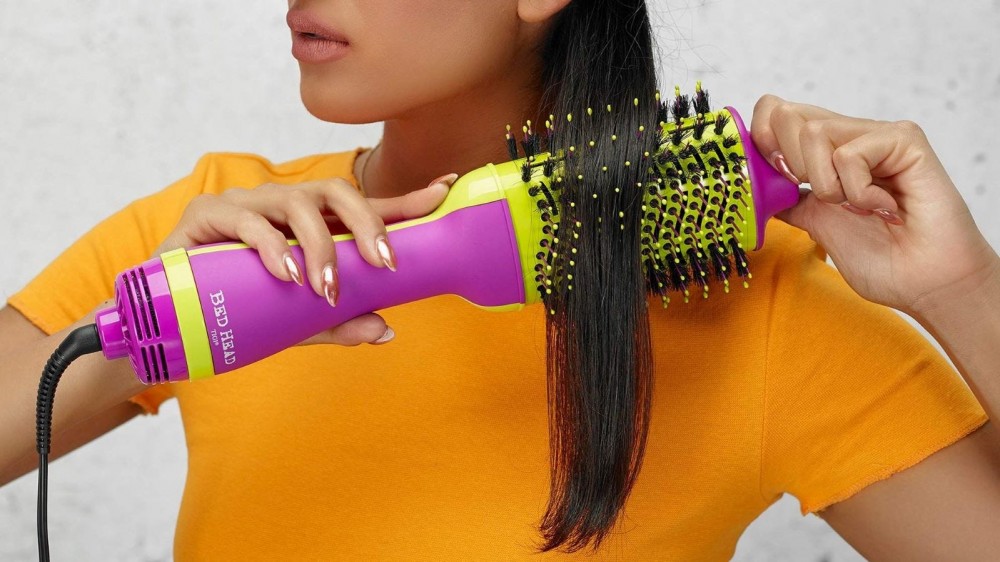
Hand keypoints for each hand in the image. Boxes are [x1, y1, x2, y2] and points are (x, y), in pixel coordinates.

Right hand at [153, 174, 455, 344]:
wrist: (164, 325)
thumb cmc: (236, 312)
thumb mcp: (296, 324)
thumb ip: (337, 324)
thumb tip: (386, 330)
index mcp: (309, 226)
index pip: (364, 206)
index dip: (404, 199)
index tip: (445, 190)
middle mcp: (282, 206)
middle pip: (335, 191)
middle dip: (368, 222)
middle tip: (386, 262)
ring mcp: (245, 205)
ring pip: (294, 202)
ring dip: (319, 244)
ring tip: (327, 285)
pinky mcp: (206, 215)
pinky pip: (245, 219)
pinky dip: (269, 246)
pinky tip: (284, 273)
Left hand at [750, 94, 999, 314]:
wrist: (927, 284)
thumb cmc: (885, 259)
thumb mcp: (817, 225)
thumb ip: (788, 200)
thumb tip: (756, 186)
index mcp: (826, 153)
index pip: (775, 113)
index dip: (762, 139)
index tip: (779, 179)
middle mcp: (849, 136)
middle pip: (785, 114)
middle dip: (792, 168)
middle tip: (827, 199)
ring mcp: (876, 135)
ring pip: (813, 133)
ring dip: (827, 186)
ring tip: (859, 207)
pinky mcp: (903, 140)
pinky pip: (849, 155)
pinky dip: (858, 193)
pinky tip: (885, 208)